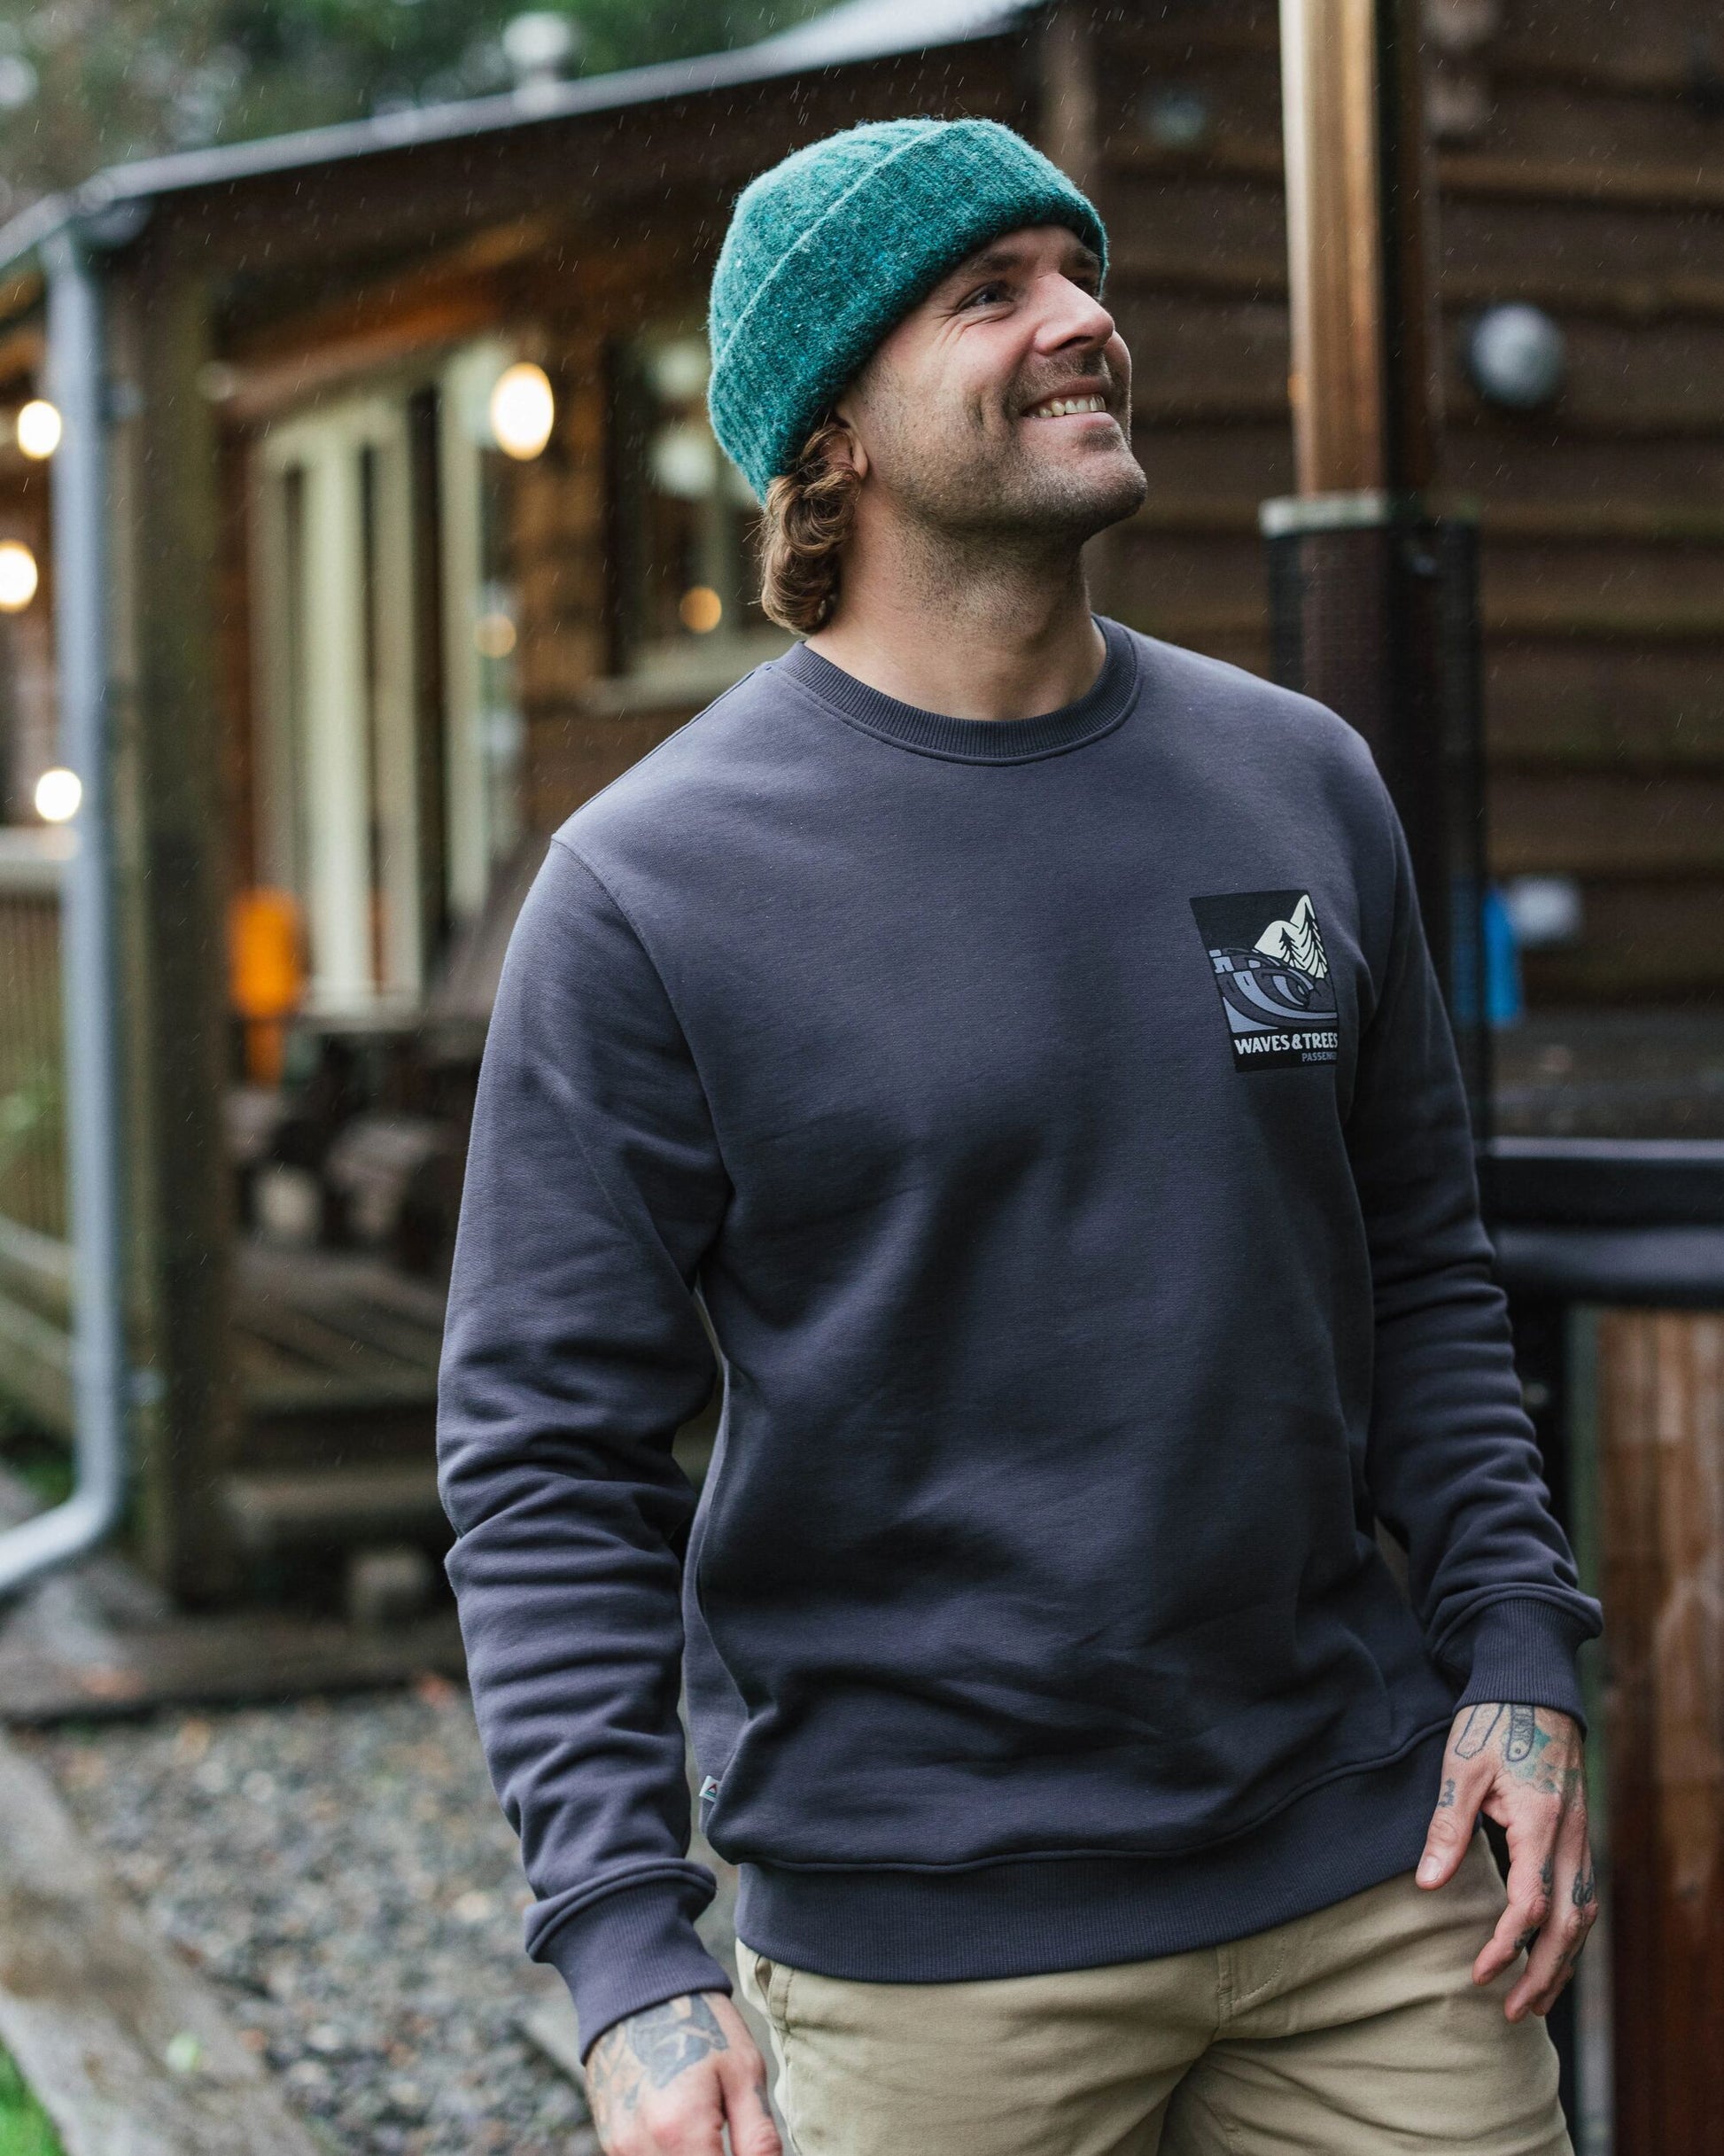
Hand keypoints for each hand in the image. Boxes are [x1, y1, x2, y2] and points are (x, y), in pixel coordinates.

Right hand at [585, 1990, 781, 2155]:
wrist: (637, 1986)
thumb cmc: (699, 2022)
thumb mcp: (743, 2071)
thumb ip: (758, 2139)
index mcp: (680, 2131)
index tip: (751, 2151)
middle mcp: (642, 2149)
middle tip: (733, 2139)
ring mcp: (621, 2149)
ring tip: (713, 2133)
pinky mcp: (612, 2144)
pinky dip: (675, 2154)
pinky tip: (690, 2134)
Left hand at [1416, 1701, 1596, 2021]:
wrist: (1533, 1686)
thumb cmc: (1492, 1722)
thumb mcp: (1461, 1768)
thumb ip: (1446, 1827)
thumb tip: (1426, 1884)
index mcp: (1541, 1823)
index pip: (1530, 1903)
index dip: (1506, 1945)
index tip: (1479, 1973)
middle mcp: (1572, 1837)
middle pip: (1569, 1924)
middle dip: (1544, 1974)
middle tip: (1514, 2011)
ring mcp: (1582, 1835)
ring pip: (1584, 1915)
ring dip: (1563, 1961)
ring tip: (1535, 1999)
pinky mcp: (1580, 1832)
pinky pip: (1585, 1895)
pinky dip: (1572, 1932)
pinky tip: (1551, 1951)